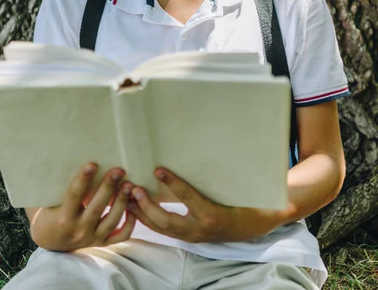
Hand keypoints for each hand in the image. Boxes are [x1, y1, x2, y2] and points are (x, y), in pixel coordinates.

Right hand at [30, 163, 135, 250]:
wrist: (50, 241)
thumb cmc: (49, 212)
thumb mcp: (49, 201)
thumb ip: (58, 185)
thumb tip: (68, 155)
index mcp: (63, 218)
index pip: (74, 196)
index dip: (83, 179)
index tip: (93, 164)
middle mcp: (78, 230)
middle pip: (96, 207)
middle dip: (108, 188)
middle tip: (119, 170)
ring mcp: (92, 238)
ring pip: (111, 221)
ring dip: (122, 202)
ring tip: (130, 185)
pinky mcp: (102, 242)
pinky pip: (120, 235)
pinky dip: (130, 223)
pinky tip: (134, 206)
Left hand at [127, 168, 282, 242]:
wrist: (257, 226)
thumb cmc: (249, 202)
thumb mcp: (240, 189)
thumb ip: (227, 176)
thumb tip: (220, 148)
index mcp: (212, 216)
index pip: (188, 198)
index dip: (173, 184)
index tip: (158, 169)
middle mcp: (200, 229)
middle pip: (166, 221)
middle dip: (147, 206)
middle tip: (133, 187)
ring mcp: (192, 235)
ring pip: (161, 229)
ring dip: (143, 213)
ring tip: (128, 196)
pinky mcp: (188, 236)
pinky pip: (164, 230)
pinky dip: (149, 220)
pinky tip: (137, 207)